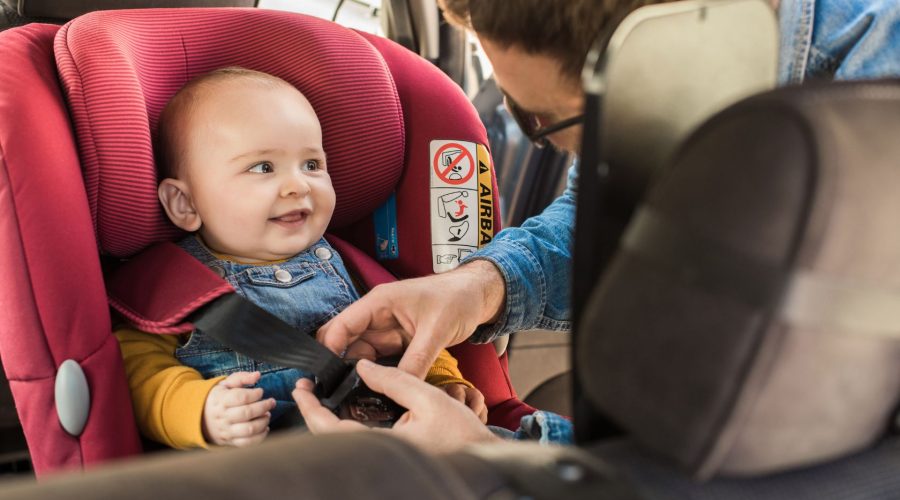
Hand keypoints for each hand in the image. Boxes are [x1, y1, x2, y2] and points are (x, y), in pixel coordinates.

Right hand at [202, 371, 275, 446]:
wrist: (202, 418)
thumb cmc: (220, 398)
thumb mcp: (226, 384)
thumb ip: (242, 378)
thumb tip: (257, 375)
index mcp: (221, 400)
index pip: (240, 397)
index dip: (254, 394)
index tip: (260, 391)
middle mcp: (223, 417)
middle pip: (247, 413)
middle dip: (263, 407)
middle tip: (271, 402)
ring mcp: (227, 431)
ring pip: (249, 429)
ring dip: (263, 421)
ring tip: (267, 414)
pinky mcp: (231, 441)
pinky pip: (248, 443)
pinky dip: (260, 436)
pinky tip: (265, 427)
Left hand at [293, 359, 498, 451]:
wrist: (484, 458)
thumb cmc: (462, 434)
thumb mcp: (430, 398)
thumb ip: (395, 380)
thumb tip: (363, 366)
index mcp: (384, 445)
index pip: (332, 430)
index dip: (311, 409)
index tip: (301, 389)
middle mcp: (379, 456)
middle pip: (331, 439)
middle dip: (314, 413)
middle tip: (307, 389)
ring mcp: (384, 459)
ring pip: (344, 442)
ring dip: (328, 420)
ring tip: (323, 395)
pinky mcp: (391, 458)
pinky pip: (359, 443)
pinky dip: (347, 426)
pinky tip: (348, 409)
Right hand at [317, 260, 505, 377]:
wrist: (477, 295)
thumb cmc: (457, 299)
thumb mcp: (437, 331)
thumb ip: (416, 360)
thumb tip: (399, 387)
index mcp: (379, 303)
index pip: (342, 326)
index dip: (330, 350)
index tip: (326, 377)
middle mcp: (377, 316)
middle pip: (345, 342)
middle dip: (339, 365)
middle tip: (338, 393)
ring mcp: (386, 329)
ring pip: (360, 354)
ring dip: (358, 373)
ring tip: (355, 396)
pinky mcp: (397, 341)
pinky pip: (379, 360)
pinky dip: (376, 374)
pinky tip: (375, 390)